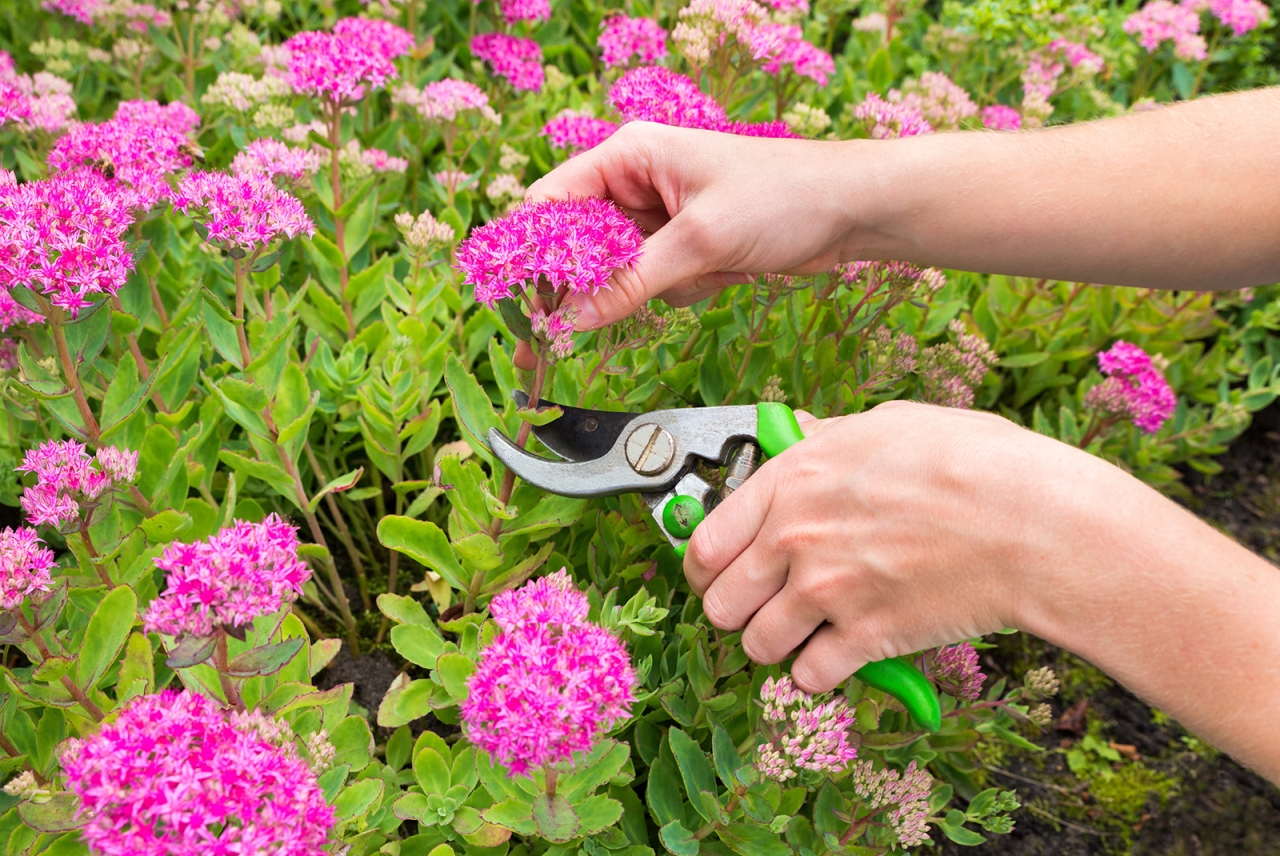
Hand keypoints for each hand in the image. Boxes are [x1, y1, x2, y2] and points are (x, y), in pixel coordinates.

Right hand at [525, 122, 864, 328]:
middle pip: (579, 244)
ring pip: (619, 271)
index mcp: (630, 155)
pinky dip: (683, 289)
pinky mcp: (685, 245)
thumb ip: (631, 281)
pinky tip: (724, 274)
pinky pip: (655, 281)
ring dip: (652, 288)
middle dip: (584, 288)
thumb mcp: (700, 240)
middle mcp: (637, 181)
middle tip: (552, 342)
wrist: (851, 210)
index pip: (553, 202)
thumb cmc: (781, 198)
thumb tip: (573, 320)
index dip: (534, 253)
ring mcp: (662, 216)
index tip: (526, 303)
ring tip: (703, 273)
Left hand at [684, 401, 1086, 692]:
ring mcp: (825, 593)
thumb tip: (802, 434)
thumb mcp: (887, 426)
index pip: (705, 542)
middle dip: (737, 610)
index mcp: (791, 481)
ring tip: (807, 631)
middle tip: (763, 607)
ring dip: (777, 644)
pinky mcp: (863, 639)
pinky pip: (808, 676)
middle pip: (718, 603)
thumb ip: (829, 438)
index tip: (714, 575)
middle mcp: (794, 539)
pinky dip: (820, 673)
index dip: (703, 566)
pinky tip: (844, 653)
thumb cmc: (973, 463)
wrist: (1033, 523)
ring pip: (756, 645)